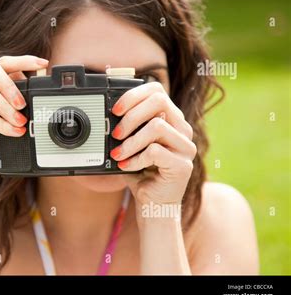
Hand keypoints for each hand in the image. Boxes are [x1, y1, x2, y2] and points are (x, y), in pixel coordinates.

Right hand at [0, 54, 48, 180]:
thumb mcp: (9, 116)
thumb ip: (16, 97)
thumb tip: (38, 77)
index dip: (19, 60)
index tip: (42, 64)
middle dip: (9, 82)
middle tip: (23, 104)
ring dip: (6, 105)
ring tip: (21, 121)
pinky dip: (2, 123)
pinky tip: (14, 132)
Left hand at [110, 82, 196, 214]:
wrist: (153, 203)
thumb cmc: (141, 173)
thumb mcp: (131, 145)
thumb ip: (127, 128)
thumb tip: (108, 115)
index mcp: (171, 119)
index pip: (157, 91)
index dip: (134, 95)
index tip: (115, 109)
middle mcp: (182, 129)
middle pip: (159, 102)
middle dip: (131, 116)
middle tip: (115, 133)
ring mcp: (186, 147)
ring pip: (156, 126)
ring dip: (131, 141)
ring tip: (118, 153)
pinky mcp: (183, 165)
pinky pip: (155, 151)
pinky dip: (135, 159)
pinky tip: (126, 166)